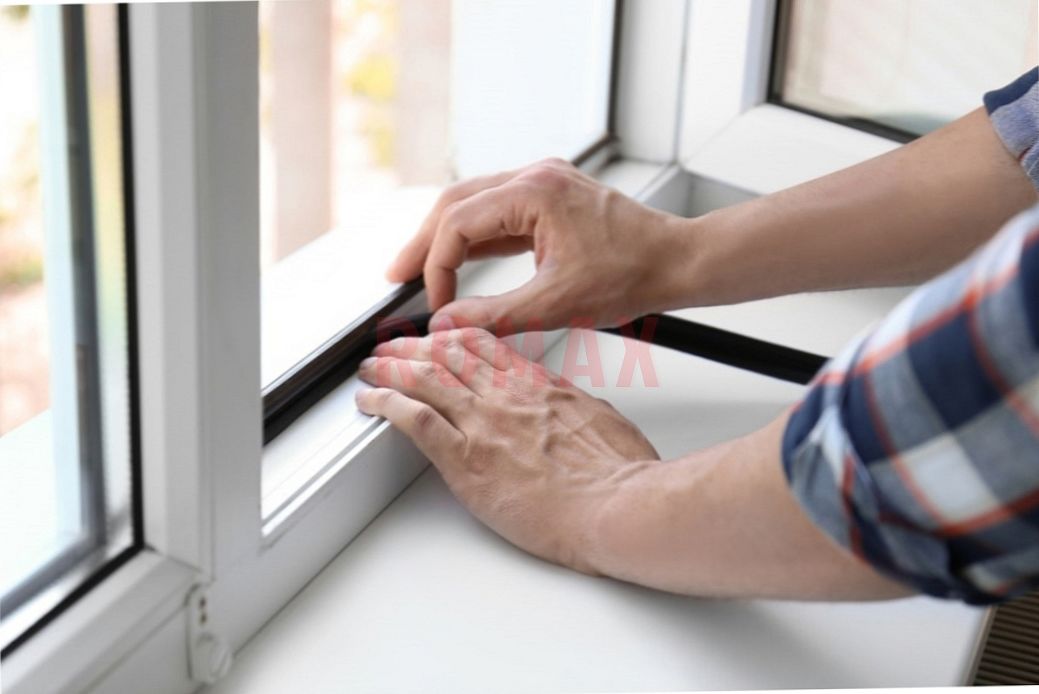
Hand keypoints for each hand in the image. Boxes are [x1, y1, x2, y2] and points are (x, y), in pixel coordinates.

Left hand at [356, 325, 658, 571]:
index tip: (439, 338)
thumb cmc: (619, 474)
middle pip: (448, 355)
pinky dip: (386, 403)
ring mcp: (484, 423)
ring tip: (371, 367)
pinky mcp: (466, 458)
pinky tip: (370, 400)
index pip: (485, 347)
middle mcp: (507, 395)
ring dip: (391, 368)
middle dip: (414, 347)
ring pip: (425, 378)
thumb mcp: (602, 420)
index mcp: (540, 385)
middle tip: (393, 347)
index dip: (454, 338)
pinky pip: (415, 419)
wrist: (617, 506)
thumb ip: (573, 408)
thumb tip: (566, 407)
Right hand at [386, 158, 691, 332]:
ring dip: (447, 238)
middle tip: (396, 274)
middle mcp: (536, 177)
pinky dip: (477, 237)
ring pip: (475, 204)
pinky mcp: (552, 198)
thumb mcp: (556, 305)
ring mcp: (544, 183)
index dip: (436, 266)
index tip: (434, 303)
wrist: (678, 262)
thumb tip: (446, 324)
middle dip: (425, 242)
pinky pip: (500, 213)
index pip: (458, 224)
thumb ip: (493, 315)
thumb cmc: (633, 275)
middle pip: (456, 203)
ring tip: (419, 269)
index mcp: (534, 192)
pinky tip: (461, 260)